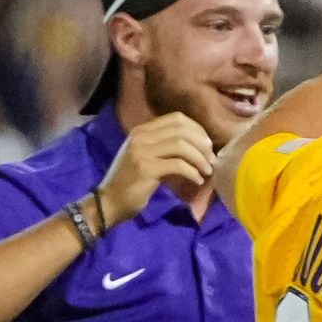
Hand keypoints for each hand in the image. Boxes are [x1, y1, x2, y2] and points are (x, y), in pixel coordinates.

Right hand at [97, 113, 217, 222]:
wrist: (109, 202)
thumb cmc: (132, 181)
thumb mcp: (147, 156)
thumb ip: (165, 145)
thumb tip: (200, 143)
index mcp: (142, 130)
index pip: (177, 118)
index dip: (197, 129)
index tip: (207, 145)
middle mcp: (141, 136)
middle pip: (182, 129)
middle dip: (202, 144)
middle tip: (211, 158)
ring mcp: (142, 151)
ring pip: (181, 145)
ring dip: (200, 158)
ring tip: (207, 170)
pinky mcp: (146, 168)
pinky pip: (178, 165)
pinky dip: (192, 172)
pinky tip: (197, 180)